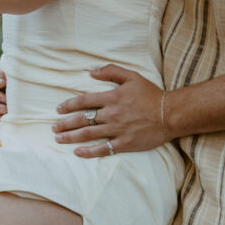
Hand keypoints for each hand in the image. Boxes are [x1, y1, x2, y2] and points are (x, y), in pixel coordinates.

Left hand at [53, 66, 167, 157]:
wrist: (170, 114)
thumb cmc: (151, 94)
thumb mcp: (132, 76)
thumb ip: (111, 71)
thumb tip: (91, 72)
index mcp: (112, 97)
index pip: (84, 101)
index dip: (69, 105)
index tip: (58, 109)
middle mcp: (111, 114)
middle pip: (82, 119)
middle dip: (65, 124)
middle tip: (54, 127)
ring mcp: (117, 130)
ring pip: (88, 134)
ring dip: (71, 137)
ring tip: (59, 139)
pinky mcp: (124, 143)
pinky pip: (103, 149)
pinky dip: (89, 152)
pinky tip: (78, 152)